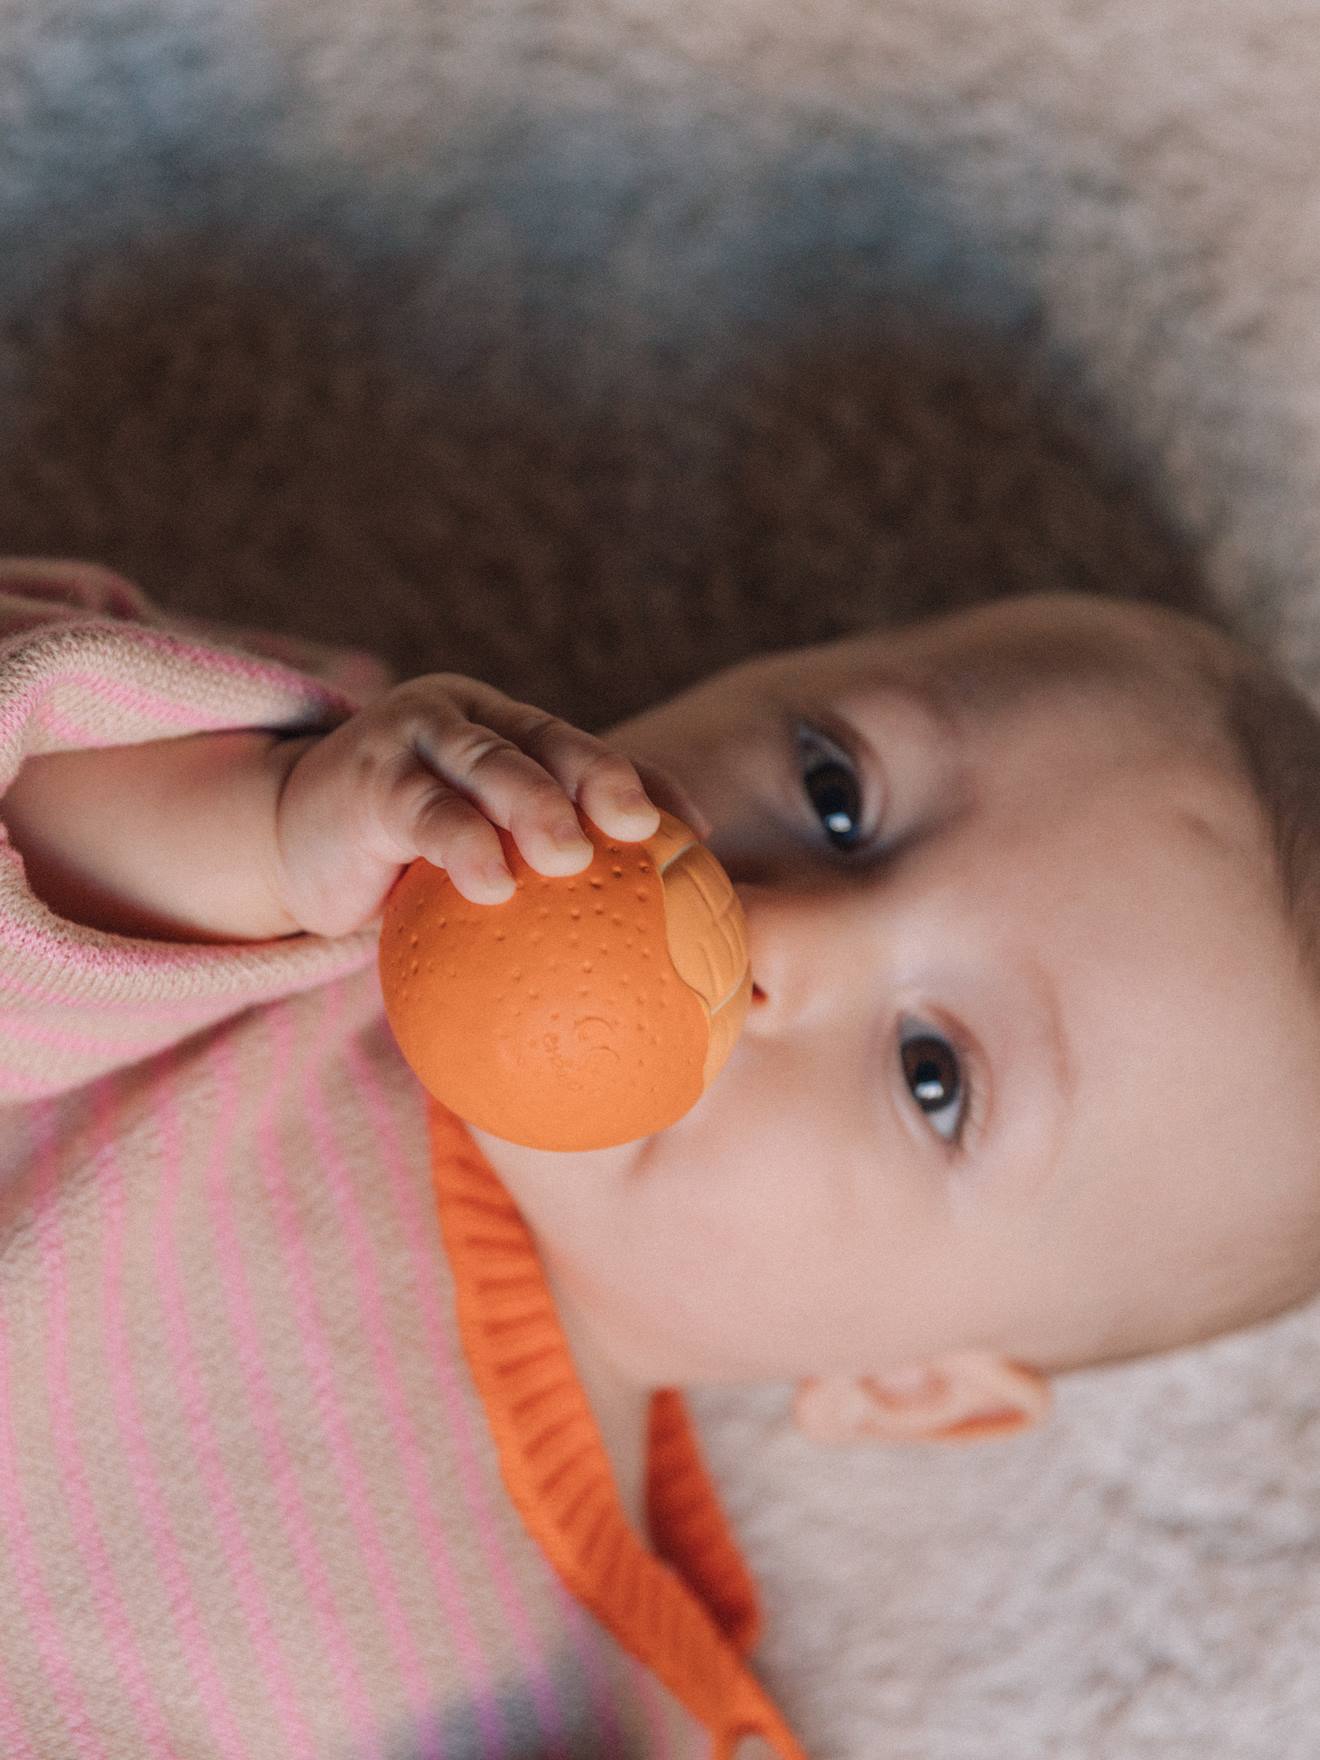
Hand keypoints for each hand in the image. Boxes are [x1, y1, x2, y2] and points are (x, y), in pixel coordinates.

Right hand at [267, 672, 710, 937]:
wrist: (284, 843)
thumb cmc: (395, 869)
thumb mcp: (468, 871)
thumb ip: (533, 892)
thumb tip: (629, 975)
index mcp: (507, 734)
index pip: (587, 753)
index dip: (646, 783)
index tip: (698, 836)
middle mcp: (468, 721)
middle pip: (548, 744)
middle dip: (599, 780)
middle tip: (641, 831)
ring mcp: (414, 738)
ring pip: (488, 764)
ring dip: (533, 807)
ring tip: (570, 860)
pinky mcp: (367, 776)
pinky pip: (423, 810)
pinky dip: (461, 843)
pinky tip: (490, 886)